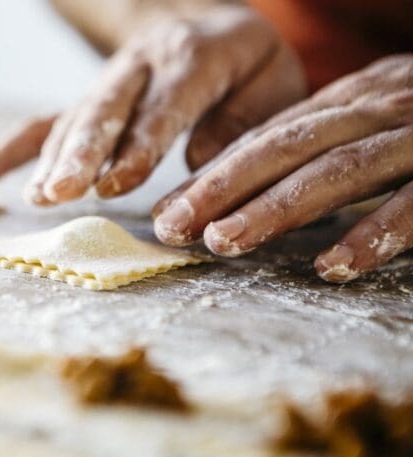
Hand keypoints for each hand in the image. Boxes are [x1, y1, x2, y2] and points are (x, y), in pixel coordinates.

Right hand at [0, 6, 305, 205]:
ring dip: (51, 159)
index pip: (163, 105)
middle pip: (105, 108)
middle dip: (81, 152)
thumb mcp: (274, 85)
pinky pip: (42, 122)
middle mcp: (142, 63)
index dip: (138, 144)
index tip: (114, 184)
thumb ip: (244, 124)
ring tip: (37, 197)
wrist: (213, 26)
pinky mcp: (87, 101)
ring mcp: (108, 82)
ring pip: (72, 117)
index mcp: (194, 56)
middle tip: (61, 192)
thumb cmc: (251, 67)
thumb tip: (199, 162)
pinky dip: (8, 151)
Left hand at [152, 55, 412, 282]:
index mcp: (351, 100)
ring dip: (277, 208)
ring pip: (338, 171)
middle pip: (287, 147)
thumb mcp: (371, 121)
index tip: (166, 213)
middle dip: (224, 188)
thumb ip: (317, 146)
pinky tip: (332, 265)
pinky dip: (375, 233)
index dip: (213, 175)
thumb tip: (244, 185)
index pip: (267, 138)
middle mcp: (380, 108)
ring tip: (225, 242)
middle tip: (174, 227)